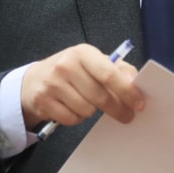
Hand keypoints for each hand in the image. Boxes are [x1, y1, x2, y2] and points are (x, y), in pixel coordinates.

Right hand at [20, 43, 142, 128]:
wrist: (34, 80)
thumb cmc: (72, 71)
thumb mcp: (93, 62)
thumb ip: (118, 70)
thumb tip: (135, 82)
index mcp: (82, 53)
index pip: (109, 74)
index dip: (127, 91)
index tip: (139, 104)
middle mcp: (66, 65)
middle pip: (100, 97)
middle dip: (117, 109)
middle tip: (127, 116)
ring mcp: (52, 84)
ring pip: (87, 110)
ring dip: (92, 112)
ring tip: (87, 102)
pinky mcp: (43, 101)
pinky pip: (72, 119)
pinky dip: (77, 118)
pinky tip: (73, 107)